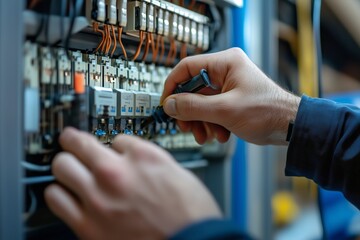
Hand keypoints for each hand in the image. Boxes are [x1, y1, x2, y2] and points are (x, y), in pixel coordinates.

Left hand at [45, 127, 220, 239]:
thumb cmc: (190, 214)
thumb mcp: (177, 172)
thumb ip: (148, 159)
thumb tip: (130, 154)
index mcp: (143, 157)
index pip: (115, 137)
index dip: (113, 143)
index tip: (109, 146)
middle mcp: (117, 173)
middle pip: (76, 144)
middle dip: (77, 145)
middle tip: (77, 147)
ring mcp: (98, 199)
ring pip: (61, 166)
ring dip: (67, 167)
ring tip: (72, 172)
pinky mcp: (87, 226)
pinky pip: (56, 199)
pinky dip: (60, 193)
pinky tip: (68, 195)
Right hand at [161, 48, 300, 144]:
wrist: (290, 127)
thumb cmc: (268, 112)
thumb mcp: (225, 110)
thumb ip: (193, 107)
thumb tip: (170, 105)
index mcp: (226, 63)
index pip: (187, 67)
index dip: (173, 86)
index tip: (166, 103)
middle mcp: (225, 71)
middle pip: (192, 89)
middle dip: (189, 111)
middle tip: (186, 126)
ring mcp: (228, 86)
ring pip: (201, 103)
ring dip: (200, 122)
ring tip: (206, 136)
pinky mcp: (231, 100)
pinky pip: (211, 110)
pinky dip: (211, 124)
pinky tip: (219, 135)